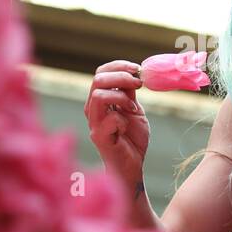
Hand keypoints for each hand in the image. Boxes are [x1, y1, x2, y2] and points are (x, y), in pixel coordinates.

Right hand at [85, 60, 149, 185]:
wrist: (132, 166)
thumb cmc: (131, 139)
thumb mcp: (134, 110)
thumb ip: (129, 93)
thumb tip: (133, 74)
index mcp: (99, 100)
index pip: (101, 72)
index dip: (119, 66)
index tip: (138, 69)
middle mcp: (93, 109)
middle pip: (98, 79)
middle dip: (122, 77)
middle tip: (138, 84)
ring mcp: (94, 123)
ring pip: (99, 96)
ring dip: (121, 97)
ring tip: (133, 107)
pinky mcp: (100, 137)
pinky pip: (109, 119)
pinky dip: (123, 119)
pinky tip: (127, 126)